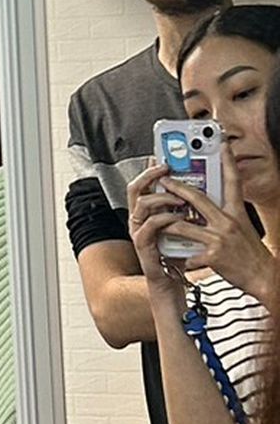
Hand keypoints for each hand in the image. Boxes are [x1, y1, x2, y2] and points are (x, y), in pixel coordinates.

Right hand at [125, 165, 186, 284]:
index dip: (151, 168)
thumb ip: (188, 208)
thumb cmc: (179, 255)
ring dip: (162, 196)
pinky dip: (165, 218)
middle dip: (150, 174)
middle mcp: (140, 219)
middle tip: (166, 167)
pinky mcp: (144, 244)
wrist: (173, 283)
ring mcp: (140, 231)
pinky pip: (150, 225)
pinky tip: (179, 217)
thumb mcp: (185, 226)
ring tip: (180, 197)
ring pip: (142, 203)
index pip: (145, 183)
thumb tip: (205, 187)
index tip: (163, 155)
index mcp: (150, 212)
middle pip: (136, 188)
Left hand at [160, 152, 277, 303]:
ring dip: (168, 225)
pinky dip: (184, 259)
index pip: (233, 181)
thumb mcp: (242, 228)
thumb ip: (226, 216)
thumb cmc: (251, 254)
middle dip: (177, 188)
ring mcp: (219, 239)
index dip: (227, 161)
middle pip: (197, 199)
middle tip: (164, 179)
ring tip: (159, 224)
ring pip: (183, 226)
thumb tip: (208, 207)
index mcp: (236, 213)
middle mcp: (228, 222)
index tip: (221, 144)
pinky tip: (183, 262)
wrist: (264, 278)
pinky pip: (189, 256)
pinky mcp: (213, 257)